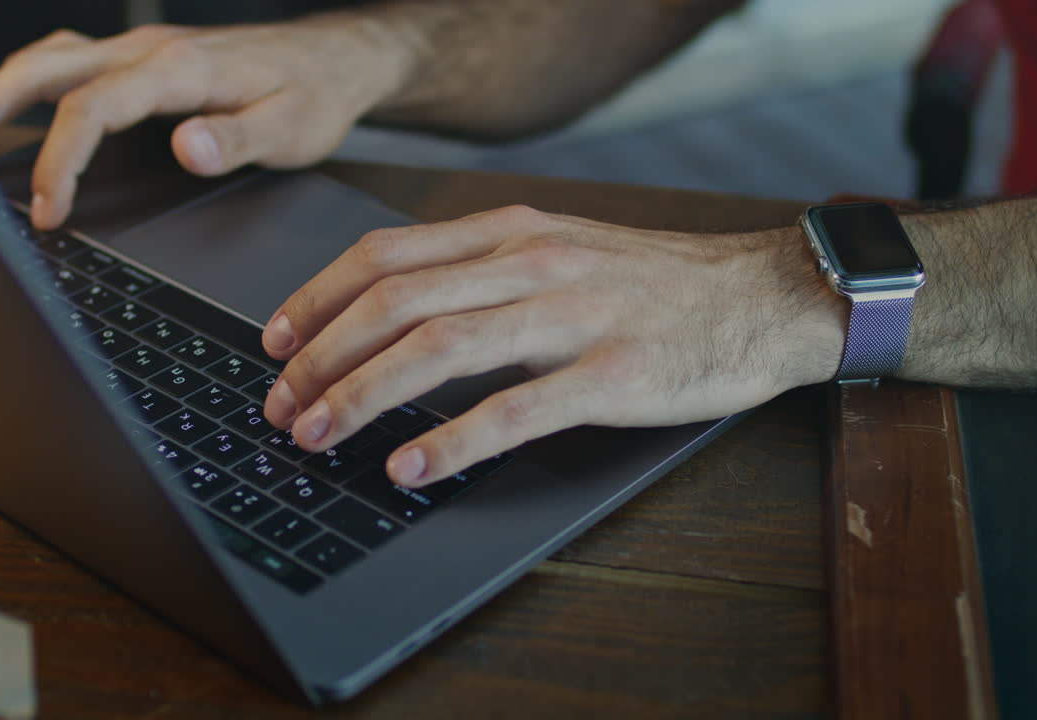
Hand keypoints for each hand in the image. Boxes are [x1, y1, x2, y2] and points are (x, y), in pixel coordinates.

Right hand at [0, 16, 410, 228]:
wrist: (338, 59)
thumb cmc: (317, 93)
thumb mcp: (293, 128)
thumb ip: (236, 140)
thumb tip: (183, 148)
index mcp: (180, 70)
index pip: (94, 109)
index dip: (61, 160)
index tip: (47, 211)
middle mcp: (152, 51)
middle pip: (46, 69)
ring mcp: (144, 52)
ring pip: (50, 62)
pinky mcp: (146, 62)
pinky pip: (72, 66)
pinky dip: (32, 89)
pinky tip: (17, 115)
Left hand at [260, 205, 846, 486]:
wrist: (760, 297)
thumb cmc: (651, 282)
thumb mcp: (557, 248)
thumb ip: (480, 269)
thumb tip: (391, 313)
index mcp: (510, 229)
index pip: (385, 255)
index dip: (317, 298)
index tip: (276, 341)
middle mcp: (531, 261)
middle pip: (395, 302)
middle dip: (322, 358)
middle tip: (282, 406)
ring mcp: (572, 315)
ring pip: (439, 349)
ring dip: (363, 397)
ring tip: (319, 435)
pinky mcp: (612, 374)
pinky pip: (514, 409)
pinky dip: (451, 441)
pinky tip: (409, 467)